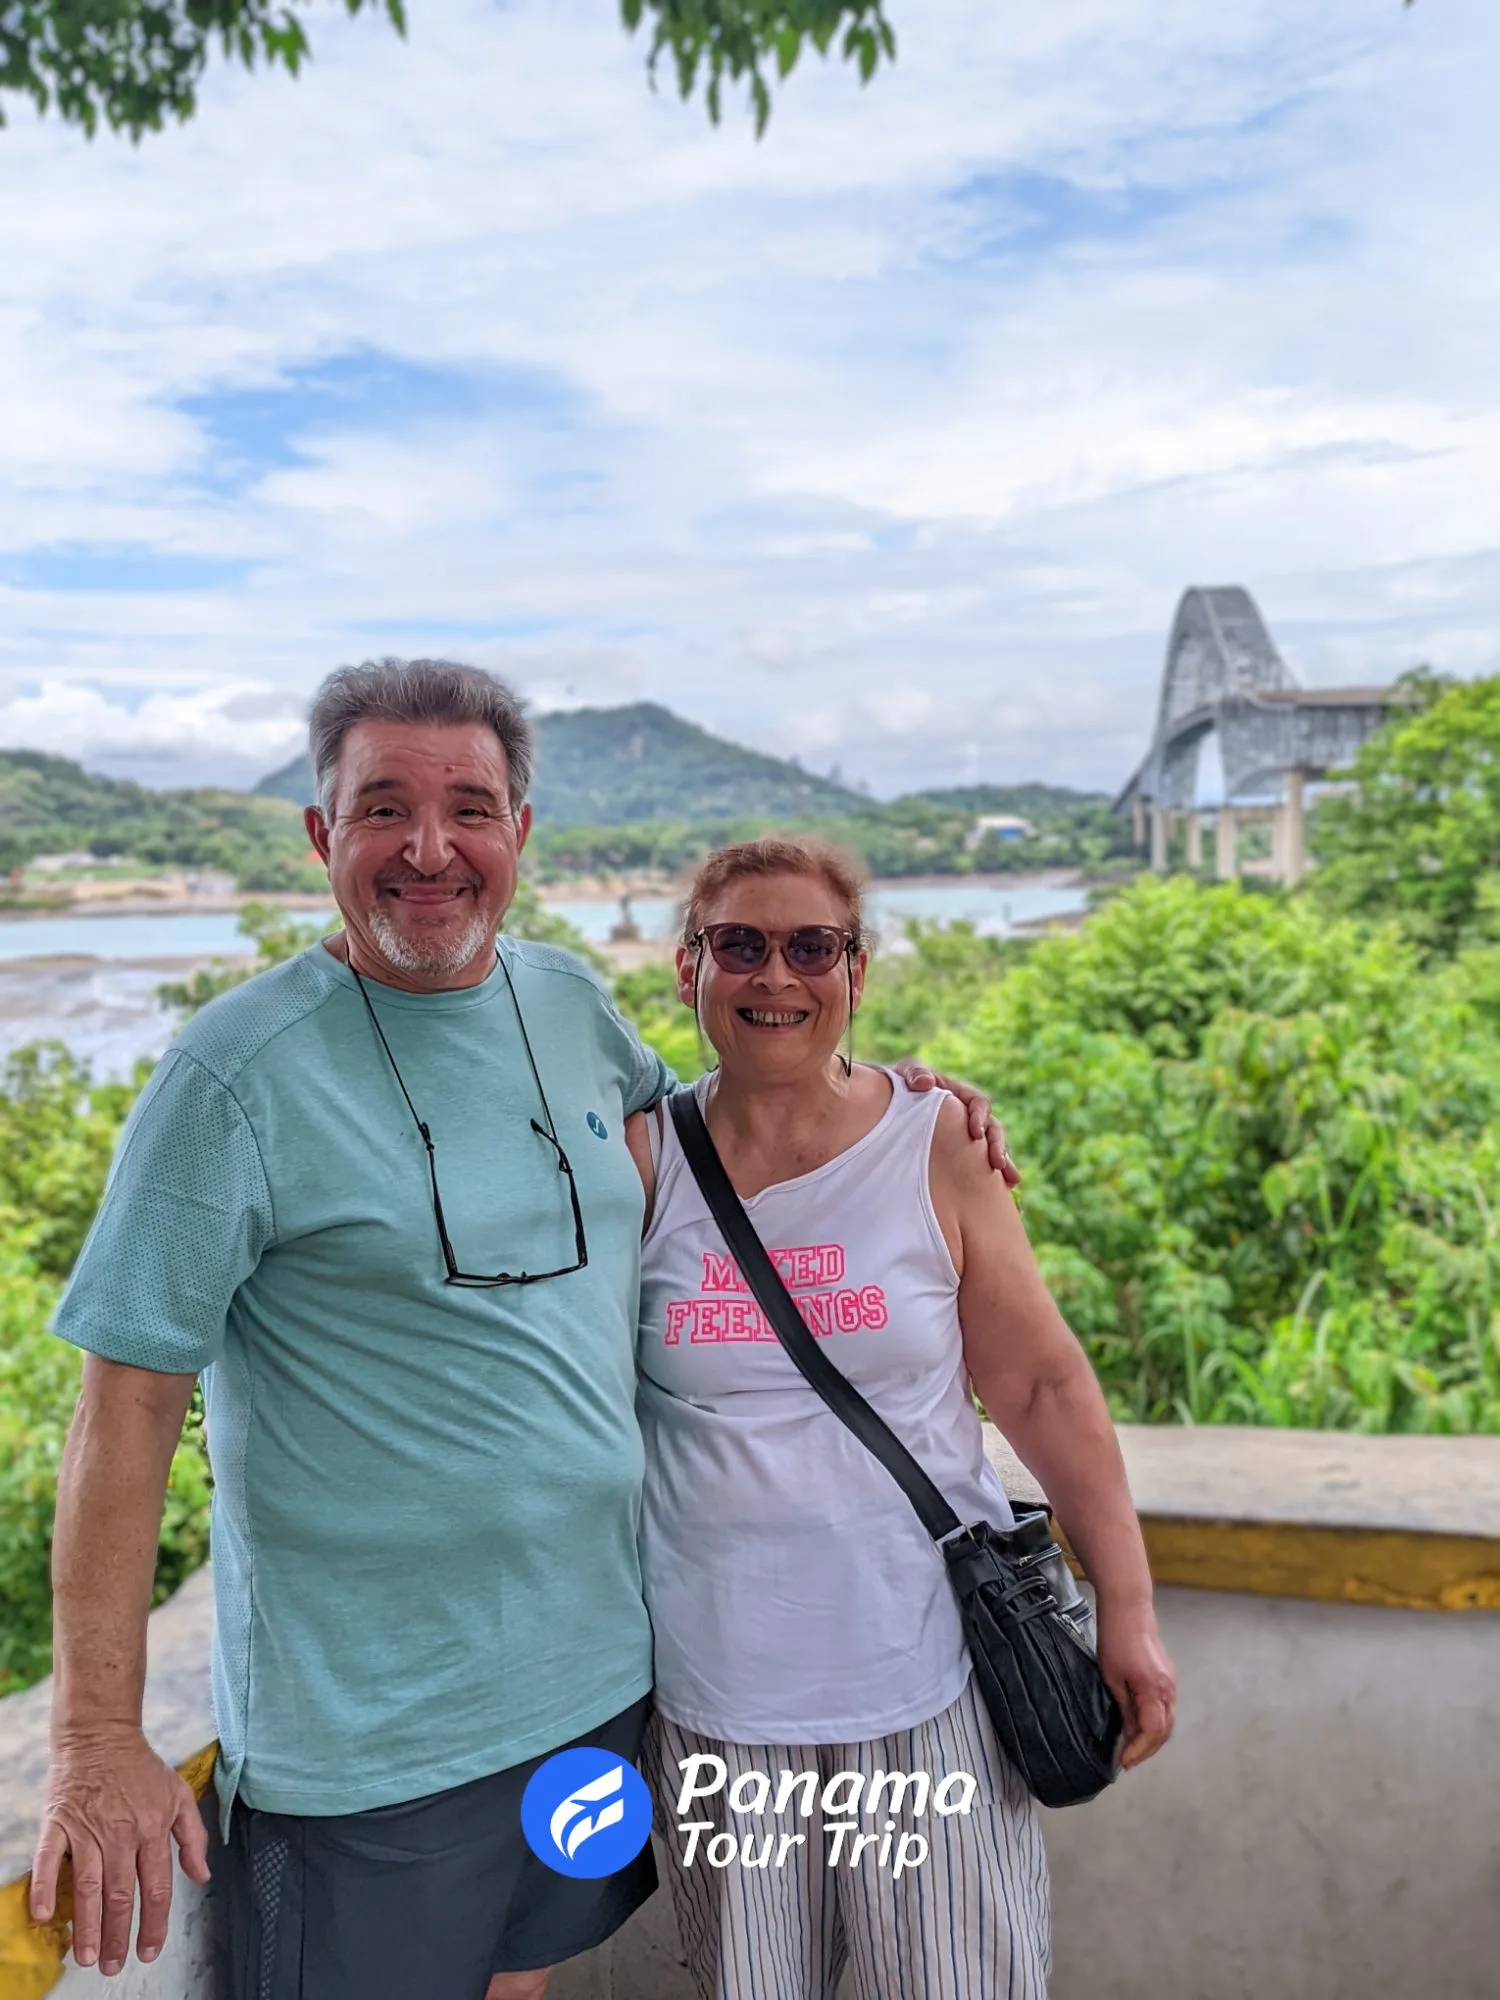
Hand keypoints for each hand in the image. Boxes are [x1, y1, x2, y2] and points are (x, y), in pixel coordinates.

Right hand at [30, 1726, 210, 1974]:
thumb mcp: (179, 1794)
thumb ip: (193, 1837)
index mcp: (154, 1828)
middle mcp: (123, 1833)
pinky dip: (46, 1886)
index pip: (157, 1887)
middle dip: (117, 1935)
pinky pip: (49, 1859)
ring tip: (86, 1956)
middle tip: (112, 1966)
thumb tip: (201, 1876)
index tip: (148, 1951)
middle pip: (121, 1894)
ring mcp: (88, 1829)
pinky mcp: (58, 1823)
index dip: (154, 1924)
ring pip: (89, 1886)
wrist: (102, 1734)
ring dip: (87, 1925)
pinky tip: (45, 1914)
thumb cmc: (141, 1768)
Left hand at [889, 1059, 1019, 1184]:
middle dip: (998, 1145)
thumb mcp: (905, 1074)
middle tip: (997, 1163)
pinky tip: (1004, 1190)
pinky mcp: (960, 1154)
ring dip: (1003, 1162)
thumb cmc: (899, 1086)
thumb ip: (914, 1073)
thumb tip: (925, 1082)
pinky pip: (979, 1165)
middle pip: (992, 1128)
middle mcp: (968, 1115)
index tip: (975, 1132)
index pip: (978, 1102)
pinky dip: (992, 1176)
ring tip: (1011, 1181)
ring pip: (990, 1149)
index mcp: (959, 1095)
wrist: (886, 1105)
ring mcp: (965, 1136)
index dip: (980, 1116)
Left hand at [1096, 1603, 1175, 1770]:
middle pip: (1164, 1730)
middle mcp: (1168, 1689)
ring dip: (1152, 1737)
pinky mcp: (1166, 1674)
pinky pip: (1165, 1706)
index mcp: (1155, 1690)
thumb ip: (1124, 1707)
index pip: (1152, 1733)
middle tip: (1127, 1759)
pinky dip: (1154, 1721)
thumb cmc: (1115, 1637)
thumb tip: (1129, 1732)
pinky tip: (1138, 1724)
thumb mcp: (1112, 1676)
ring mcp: (1170, 1681)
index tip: (1123, 1762)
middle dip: (1147, 1749)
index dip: (1138, 1750)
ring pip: (1167, 1720)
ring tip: (1132, 1746)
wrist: (1128, 1606)